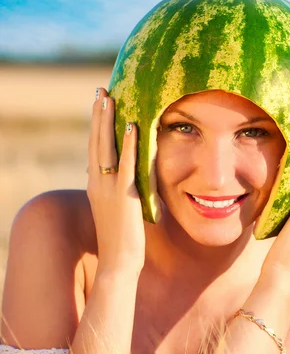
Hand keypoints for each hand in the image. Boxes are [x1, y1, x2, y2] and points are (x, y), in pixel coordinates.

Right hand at [86, 88, 145, 273]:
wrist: (118, 262)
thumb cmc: (122, 238)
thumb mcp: (118, 208)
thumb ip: (121, 189)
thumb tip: (130, 177)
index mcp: (96, 185)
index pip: (95, 149)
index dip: (96, 125)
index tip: (99, 104)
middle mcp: (97, 183)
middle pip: (95, 142)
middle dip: (98, 115)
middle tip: (101, 91)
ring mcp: (108, 189)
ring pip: (105, 148)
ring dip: (107, 121)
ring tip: (109, 98)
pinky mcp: (124, 196)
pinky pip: (125, 165)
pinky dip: (127, 144)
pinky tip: (131, 126)